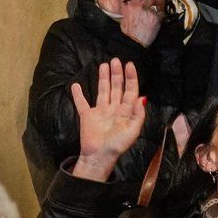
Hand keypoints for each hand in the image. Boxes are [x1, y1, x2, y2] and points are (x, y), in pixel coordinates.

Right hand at [71, 58, 146, 181]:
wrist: (99, 157)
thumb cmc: (117, 145)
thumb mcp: (132, 131)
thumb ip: (138, 114)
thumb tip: (142, 97)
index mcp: (126, 111)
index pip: (130, 91)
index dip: (131, 78)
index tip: (129, 65)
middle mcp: (114, 109)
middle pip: (117, 88)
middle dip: (117, 74)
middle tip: (116, 60)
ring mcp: (100, 111)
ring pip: (103, 91)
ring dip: (103, 78)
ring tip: (104, 65)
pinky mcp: (87, 116)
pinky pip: (82, 103)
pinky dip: (78, 95)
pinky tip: (75, 85)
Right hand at [120, 0, 163, 46]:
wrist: (135, 42)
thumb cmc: (129, 33)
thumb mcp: (124, 19)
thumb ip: (128, 11)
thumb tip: (129, 7)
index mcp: (132, 5)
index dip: (142, 2)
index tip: (144, 5)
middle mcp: (141, 6)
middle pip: (149, 0)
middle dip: (150, 5)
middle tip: (150, 11)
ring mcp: (149, 11)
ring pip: (156, 7)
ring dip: (156, 11)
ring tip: (153, 18)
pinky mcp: (156, 17)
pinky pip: (162, 14)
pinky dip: (161, 17)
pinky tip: (157, 22)